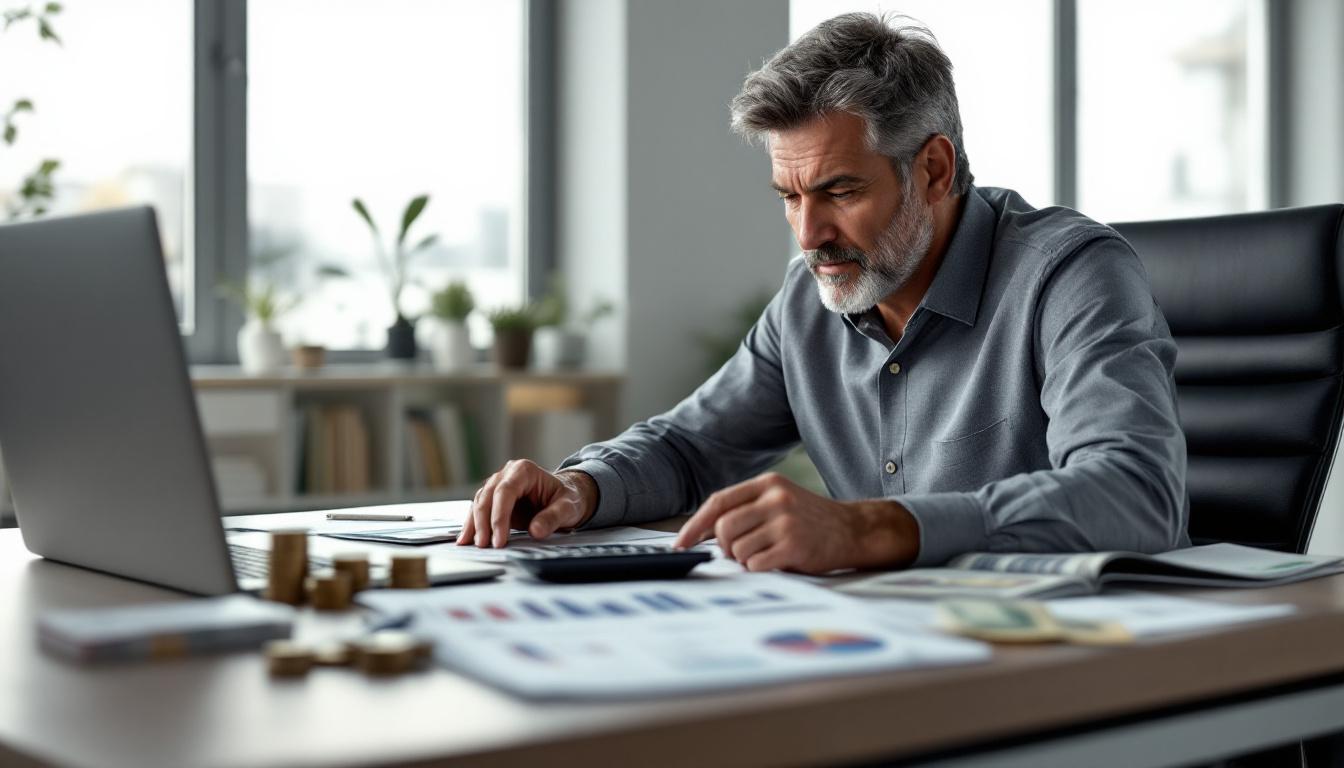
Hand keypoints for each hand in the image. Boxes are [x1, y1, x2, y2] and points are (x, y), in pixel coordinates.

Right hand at [457, 461, 597, 548]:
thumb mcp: (568, 507)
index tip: (499, 539)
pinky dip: (472, 525)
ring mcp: (498, 486)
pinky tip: (466, 539)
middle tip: (484, 545)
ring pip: (479, 503)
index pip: (505, 492)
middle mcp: (507, 474)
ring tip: (475, 545)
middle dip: (484, 522)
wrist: (565, 497)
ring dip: (474, 525)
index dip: (499, 516)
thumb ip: (553, 517)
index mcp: (524, 470)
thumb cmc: (567, 498)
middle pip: (487, 496)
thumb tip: (536, 531)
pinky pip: (479, 511)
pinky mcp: (494, 500)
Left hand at [672, 472, 919, 573]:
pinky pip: (756, 565)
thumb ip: (747, 509)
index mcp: (767, 484)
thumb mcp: (779, 501)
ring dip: (745, 560)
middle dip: (725, 547)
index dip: (695, 525)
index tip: (681, 544)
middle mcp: (776, 498)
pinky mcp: (795, 546)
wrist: (854, 530)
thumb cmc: (809, 520)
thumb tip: (703, 533)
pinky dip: (759, 569)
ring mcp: (786, 521)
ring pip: (738, 549)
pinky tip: (776, 562)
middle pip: (724, 527)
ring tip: (765, 555)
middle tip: (739, 553)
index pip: (718, 502)